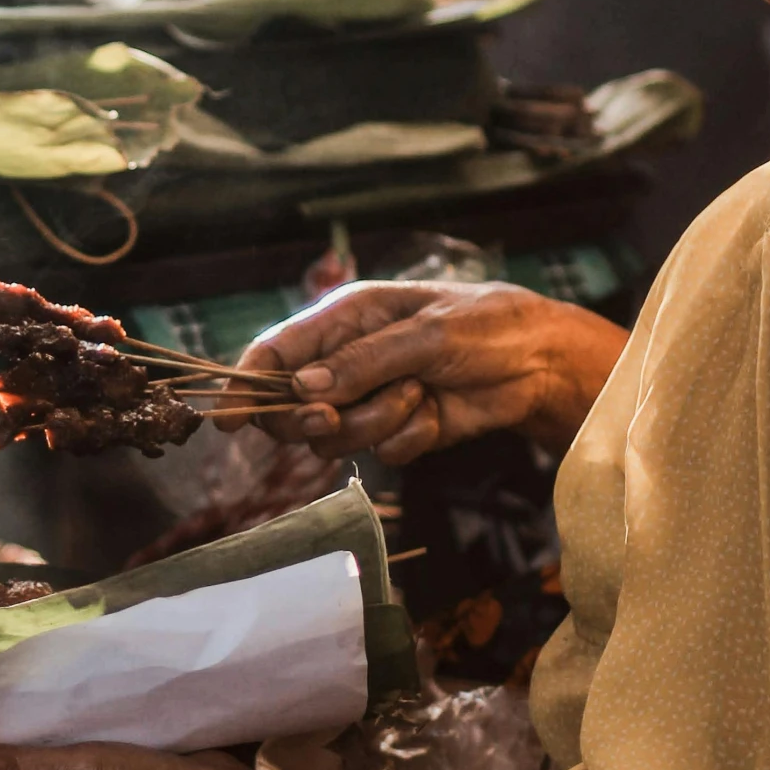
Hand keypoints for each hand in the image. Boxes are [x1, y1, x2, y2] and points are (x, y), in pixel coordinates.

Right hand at [220, 279, 628, 464]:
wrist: (540, 363)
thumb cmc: (483, 325)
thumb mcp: (424, 334)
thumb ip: (362, 360)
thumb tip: (305, 386)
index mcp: (342, 319)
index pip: (274, 352)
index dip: (245, 383)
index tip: (229, 417)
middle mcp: (346, 360)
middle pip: (292, 405)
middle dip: (313, 416)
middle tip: (332, 417)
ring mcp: (370, 397)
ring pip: (336, 435)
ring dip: (377, 422)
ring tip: (418, 396)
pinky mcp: (398, 429)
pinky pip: (380, 451)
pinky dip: (409, 436)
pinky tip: (437, 412)